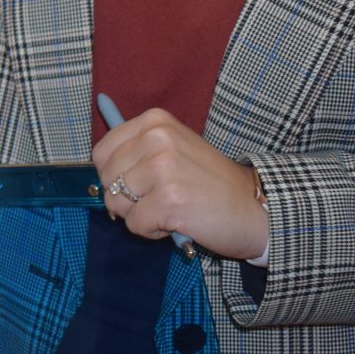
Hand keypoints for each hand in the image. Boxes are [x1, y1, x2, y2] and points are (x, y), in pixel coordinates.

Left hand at [91, 108, 266, 258]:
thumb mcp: (174, 150)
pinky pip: (134, 224)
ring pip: (116, 202)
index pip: (102, 152)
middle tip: (157, 200)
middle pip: (106, 178)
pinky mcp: (169, 200)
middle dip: (124, 198)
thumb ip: (136, 153)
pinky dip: (151, 232)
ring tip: (168, 210)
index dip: (112, 176)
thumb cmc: (209, 183)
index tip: (136, 184)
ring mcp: (163, 168)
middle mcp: (157, 138)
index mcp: (155, 122)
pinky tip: (176, 223)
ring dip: (138, 216)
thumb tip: (99, 173)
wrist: (255, 208)